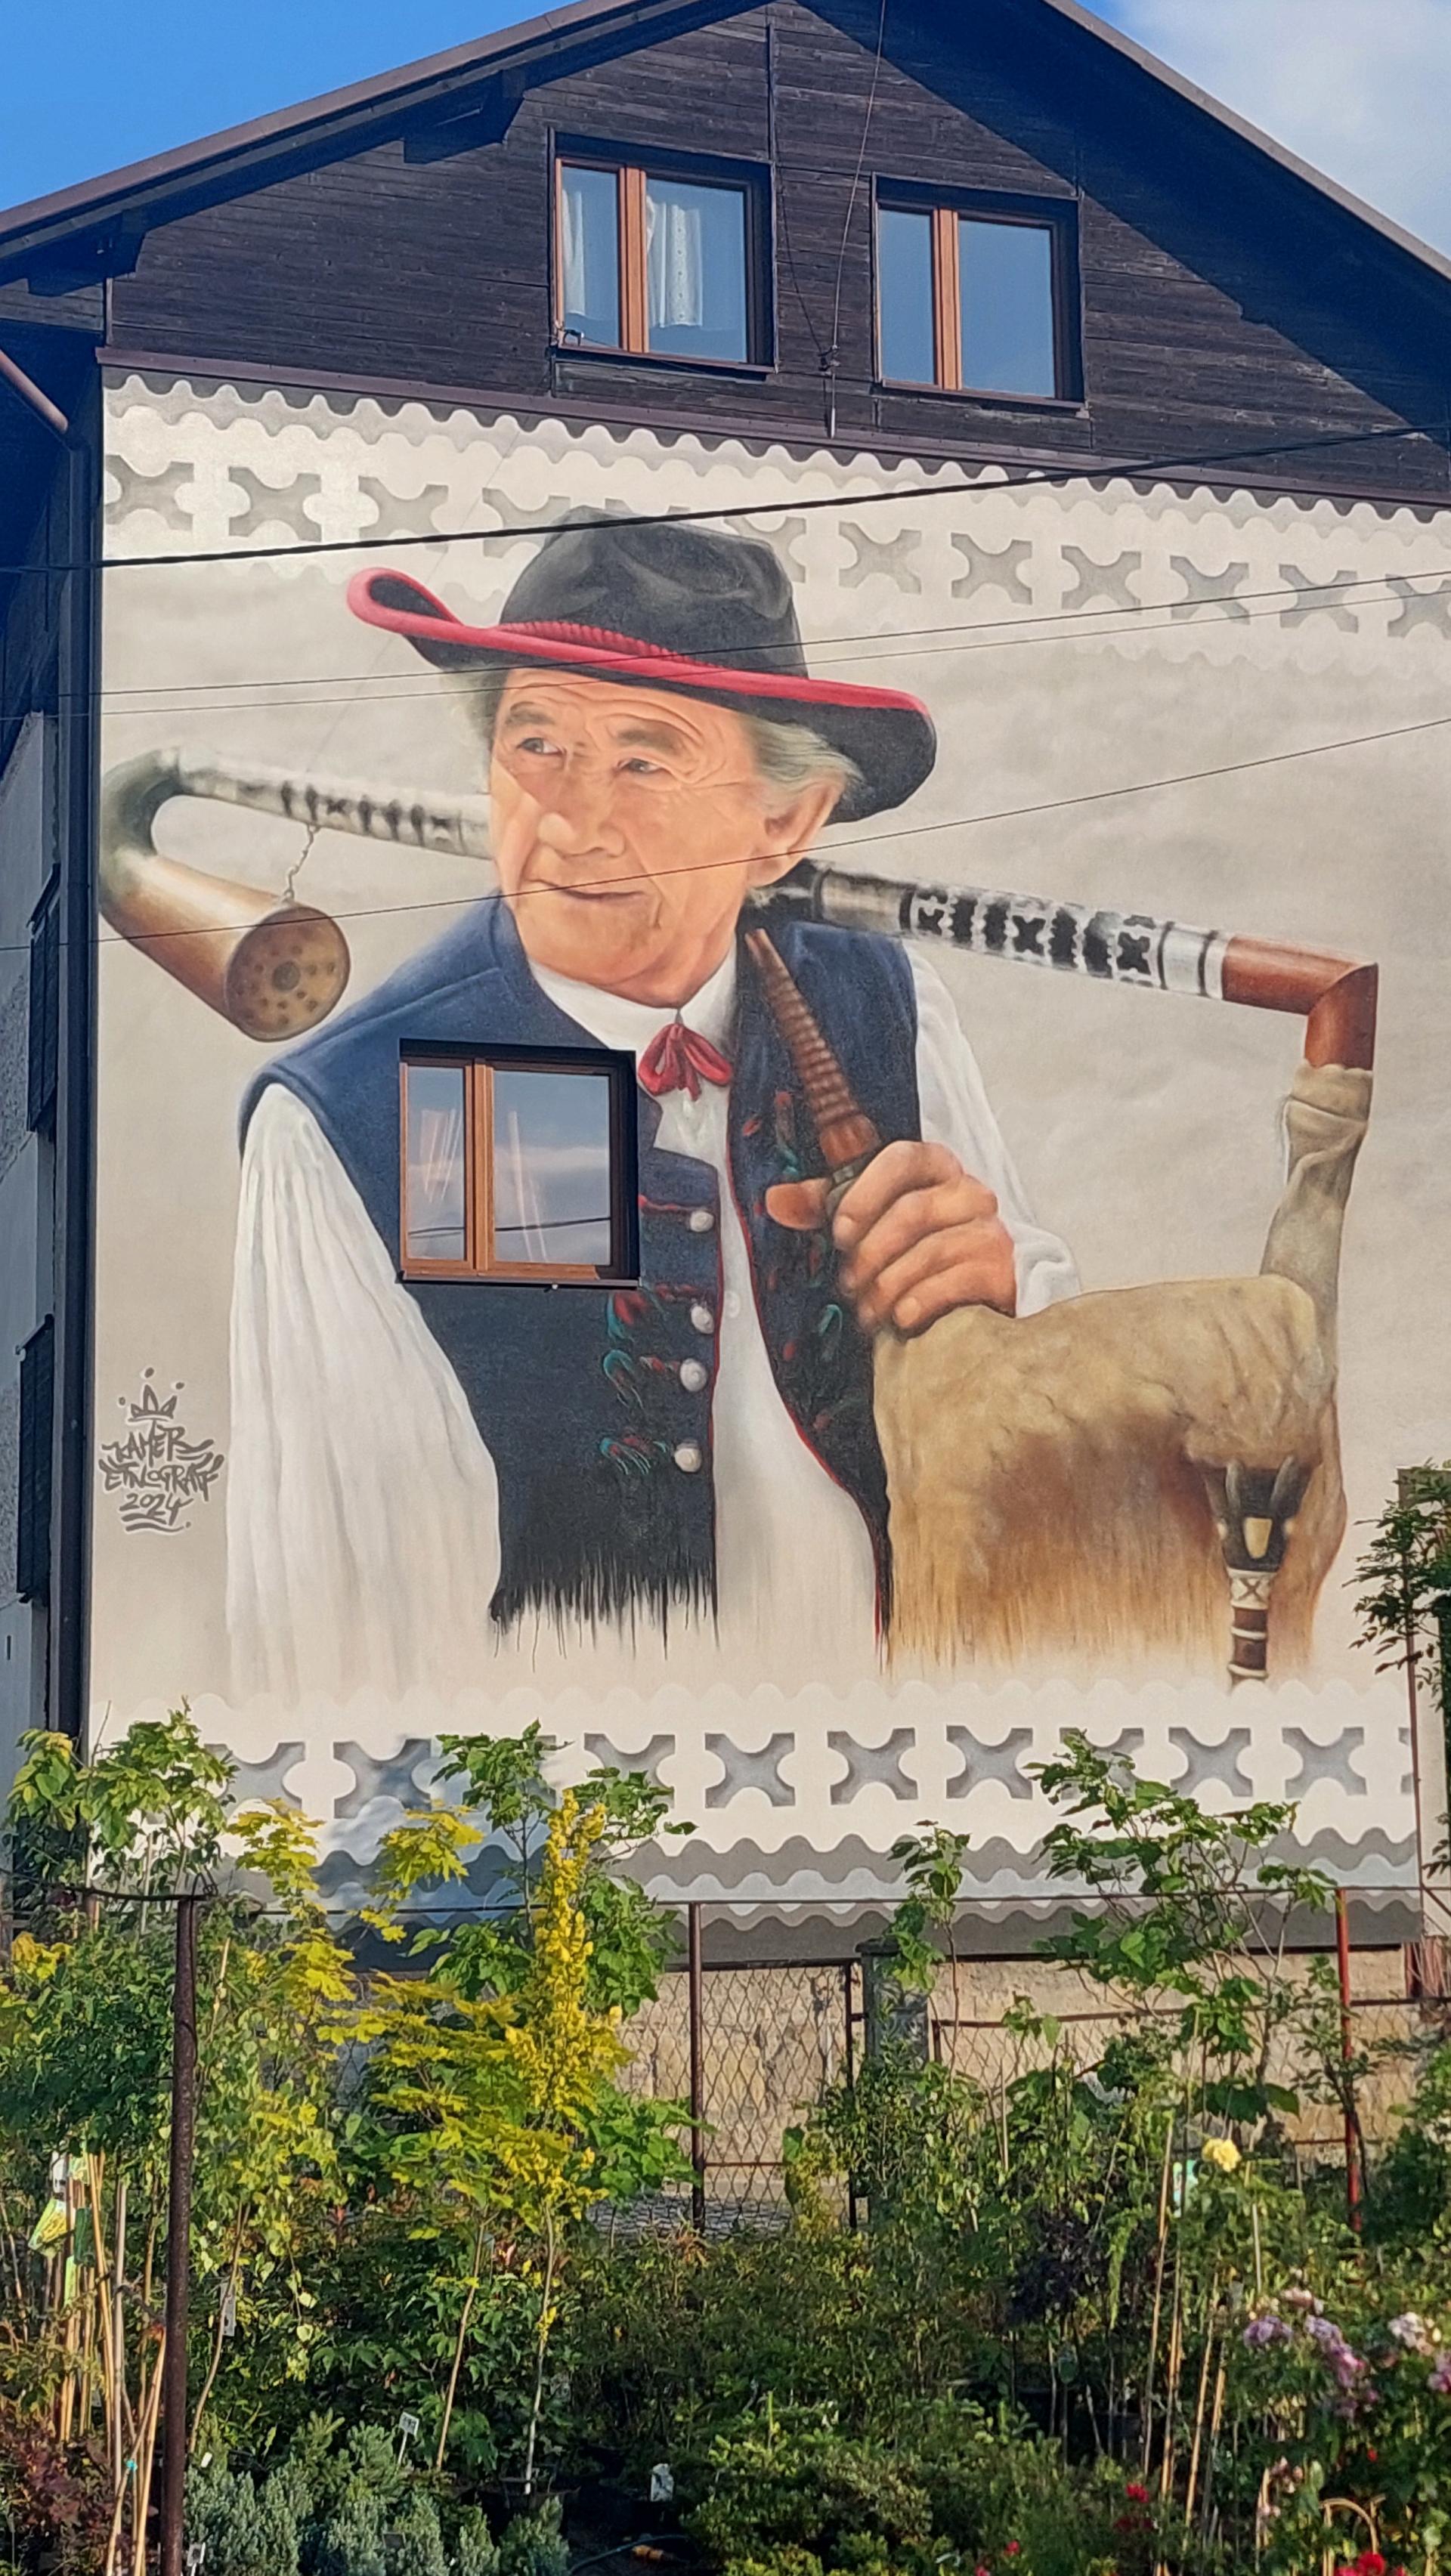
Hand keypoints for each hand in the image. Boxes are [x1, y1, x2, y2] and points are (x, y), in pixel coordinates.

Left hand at [765, 1140, 1016, 1334]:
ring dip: (889, 1285)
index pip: (903, 1158)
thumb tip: (775, 1199)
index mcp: (935, 1166)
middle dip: (871, 1253)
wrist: (971, 1300)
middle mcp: (969, 1191)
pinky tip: (902, 1318)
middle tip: (847, 1285)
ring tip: (868, 1312)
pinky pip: (957, 1280)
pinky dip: (921, 1301)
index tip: (839, 1232)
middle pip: (913, 1211)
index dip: (866, 1193)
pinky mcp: (1001, 1268)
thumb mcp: (868, 1223)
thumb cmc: (912, 1252)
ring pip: (931, 1249)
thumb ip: (825, 1206)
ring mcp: (990, 1229)